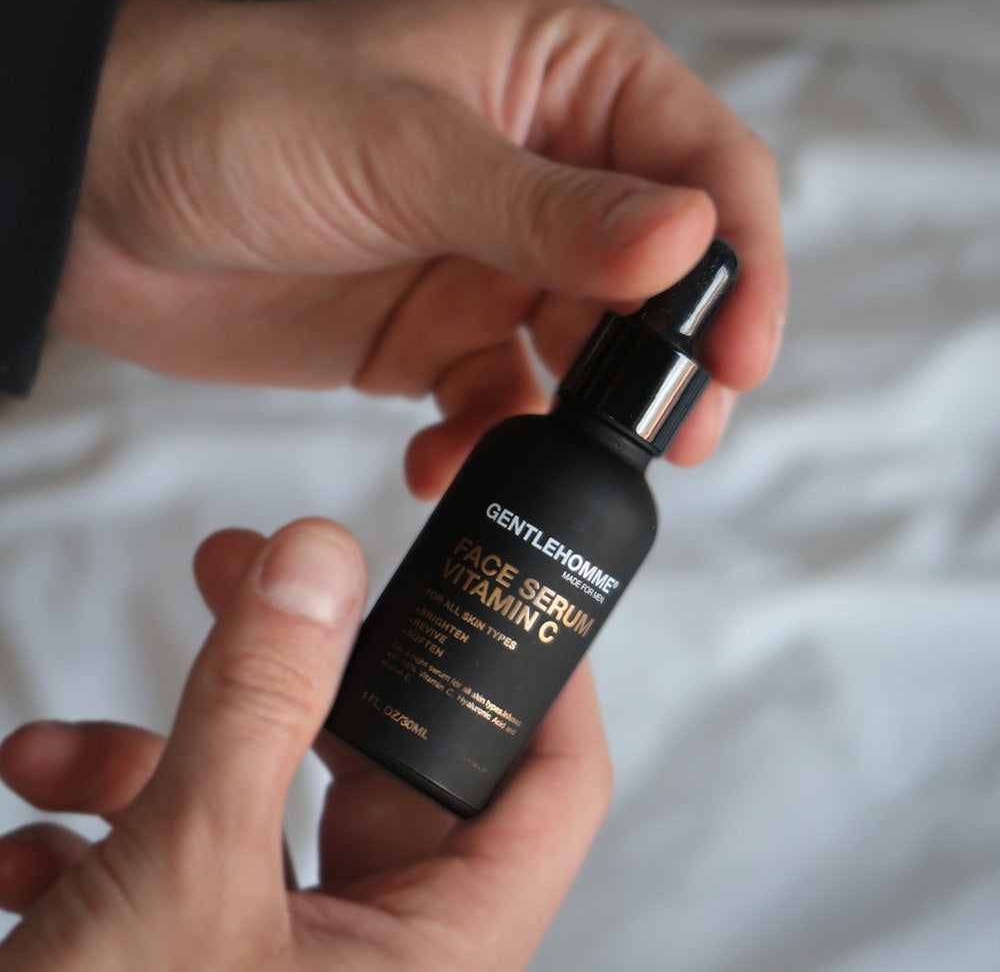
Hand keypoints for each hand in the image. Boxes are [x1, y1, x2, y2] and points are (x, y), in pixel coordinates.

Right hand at [0, 520, 611, 970]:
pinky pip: (189, 862)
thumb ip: (261, 703)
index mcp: (440, 952)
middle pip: (386, 770)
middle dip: (308, 674)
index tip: (497, 588)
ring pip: (266, 807)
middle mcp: (381, 957)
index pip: (552, 787)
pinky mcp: (210, 967)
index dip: (543, 678)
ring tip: (68, 747)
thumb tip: (321, 558)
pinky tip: (30, 835)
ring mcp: (290, 964)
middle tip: (256, 581)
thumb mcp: (185, 876)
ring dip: (162, 758)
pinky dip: (112, 829)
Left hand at [56, 0, 785, 496]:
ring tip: (565, 467)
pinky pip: (498, 403)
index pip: (703, 164)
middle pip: (659, 278)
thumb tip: (684, 242)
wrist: (100, 201)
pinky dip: (486, 443)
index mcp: (558, 85)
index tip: (739, 354)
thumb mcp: (399, 150)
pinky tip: (447, 460)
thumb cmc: (231, 116)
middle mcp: (542, 176)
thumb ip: (544, 208)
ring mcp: (491, 265)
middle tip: (682, 441)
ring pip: (586, 354)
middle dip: (674, 363)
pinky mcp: (437, 338)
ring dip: (582, 417)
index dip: (740, 261)